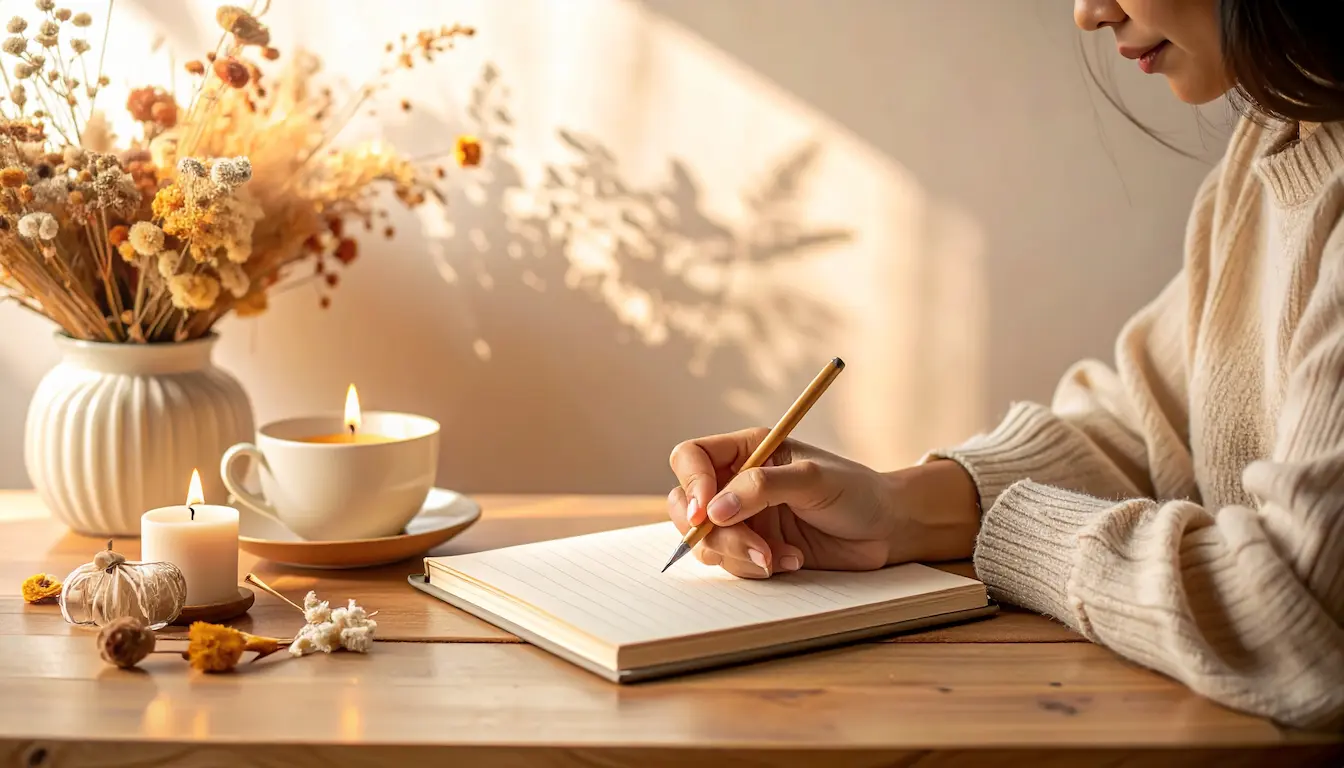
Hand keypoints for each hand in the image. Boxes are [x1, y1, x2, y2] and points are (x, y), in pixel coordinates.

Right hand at [666, 429, 979, 578]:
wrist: (886, 529)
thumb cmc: (855, 492)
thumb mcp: (813, 479)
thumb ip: (762, 487)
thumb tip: (714, 510)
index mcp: (746, 450)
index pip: (691, 458)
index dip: (692, 483)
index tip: (707, 512)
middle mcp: (736, 483)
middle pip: (688, 506)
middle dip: (714, 532)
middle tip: (754, 547)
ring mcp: (742, 519)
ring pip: (705, 541)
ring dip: (739, 554)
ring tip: (781, 556)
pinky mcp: (753, 549)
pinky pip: (730, 564)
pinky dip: (754, 568)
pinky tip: (790, 561)